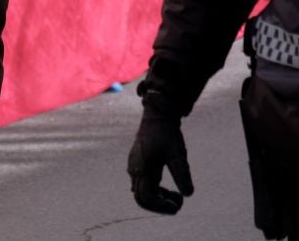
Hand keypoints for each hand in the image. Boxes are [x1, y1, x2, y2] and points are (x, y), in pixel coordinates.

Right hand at [128, 97, 193, 214]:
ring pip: (142, 193)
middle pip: (141, 199)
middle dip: (160, 206)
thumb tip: (188, 195)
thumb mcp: (177, 154)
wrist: (156, 116)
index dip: (162, 207)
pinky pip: (143, 186)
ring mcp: (135, 168)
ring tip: (177, 196)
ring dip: (158, 199)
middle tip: (179, 203)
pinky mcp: (138, 165)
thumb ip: (182, 174)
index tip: (179, 204)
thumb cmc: (167, 133)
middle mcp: (135, 170)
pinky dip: (156, 192)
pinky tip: (169, 190)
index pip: (146, 198)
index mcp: (143, 168)